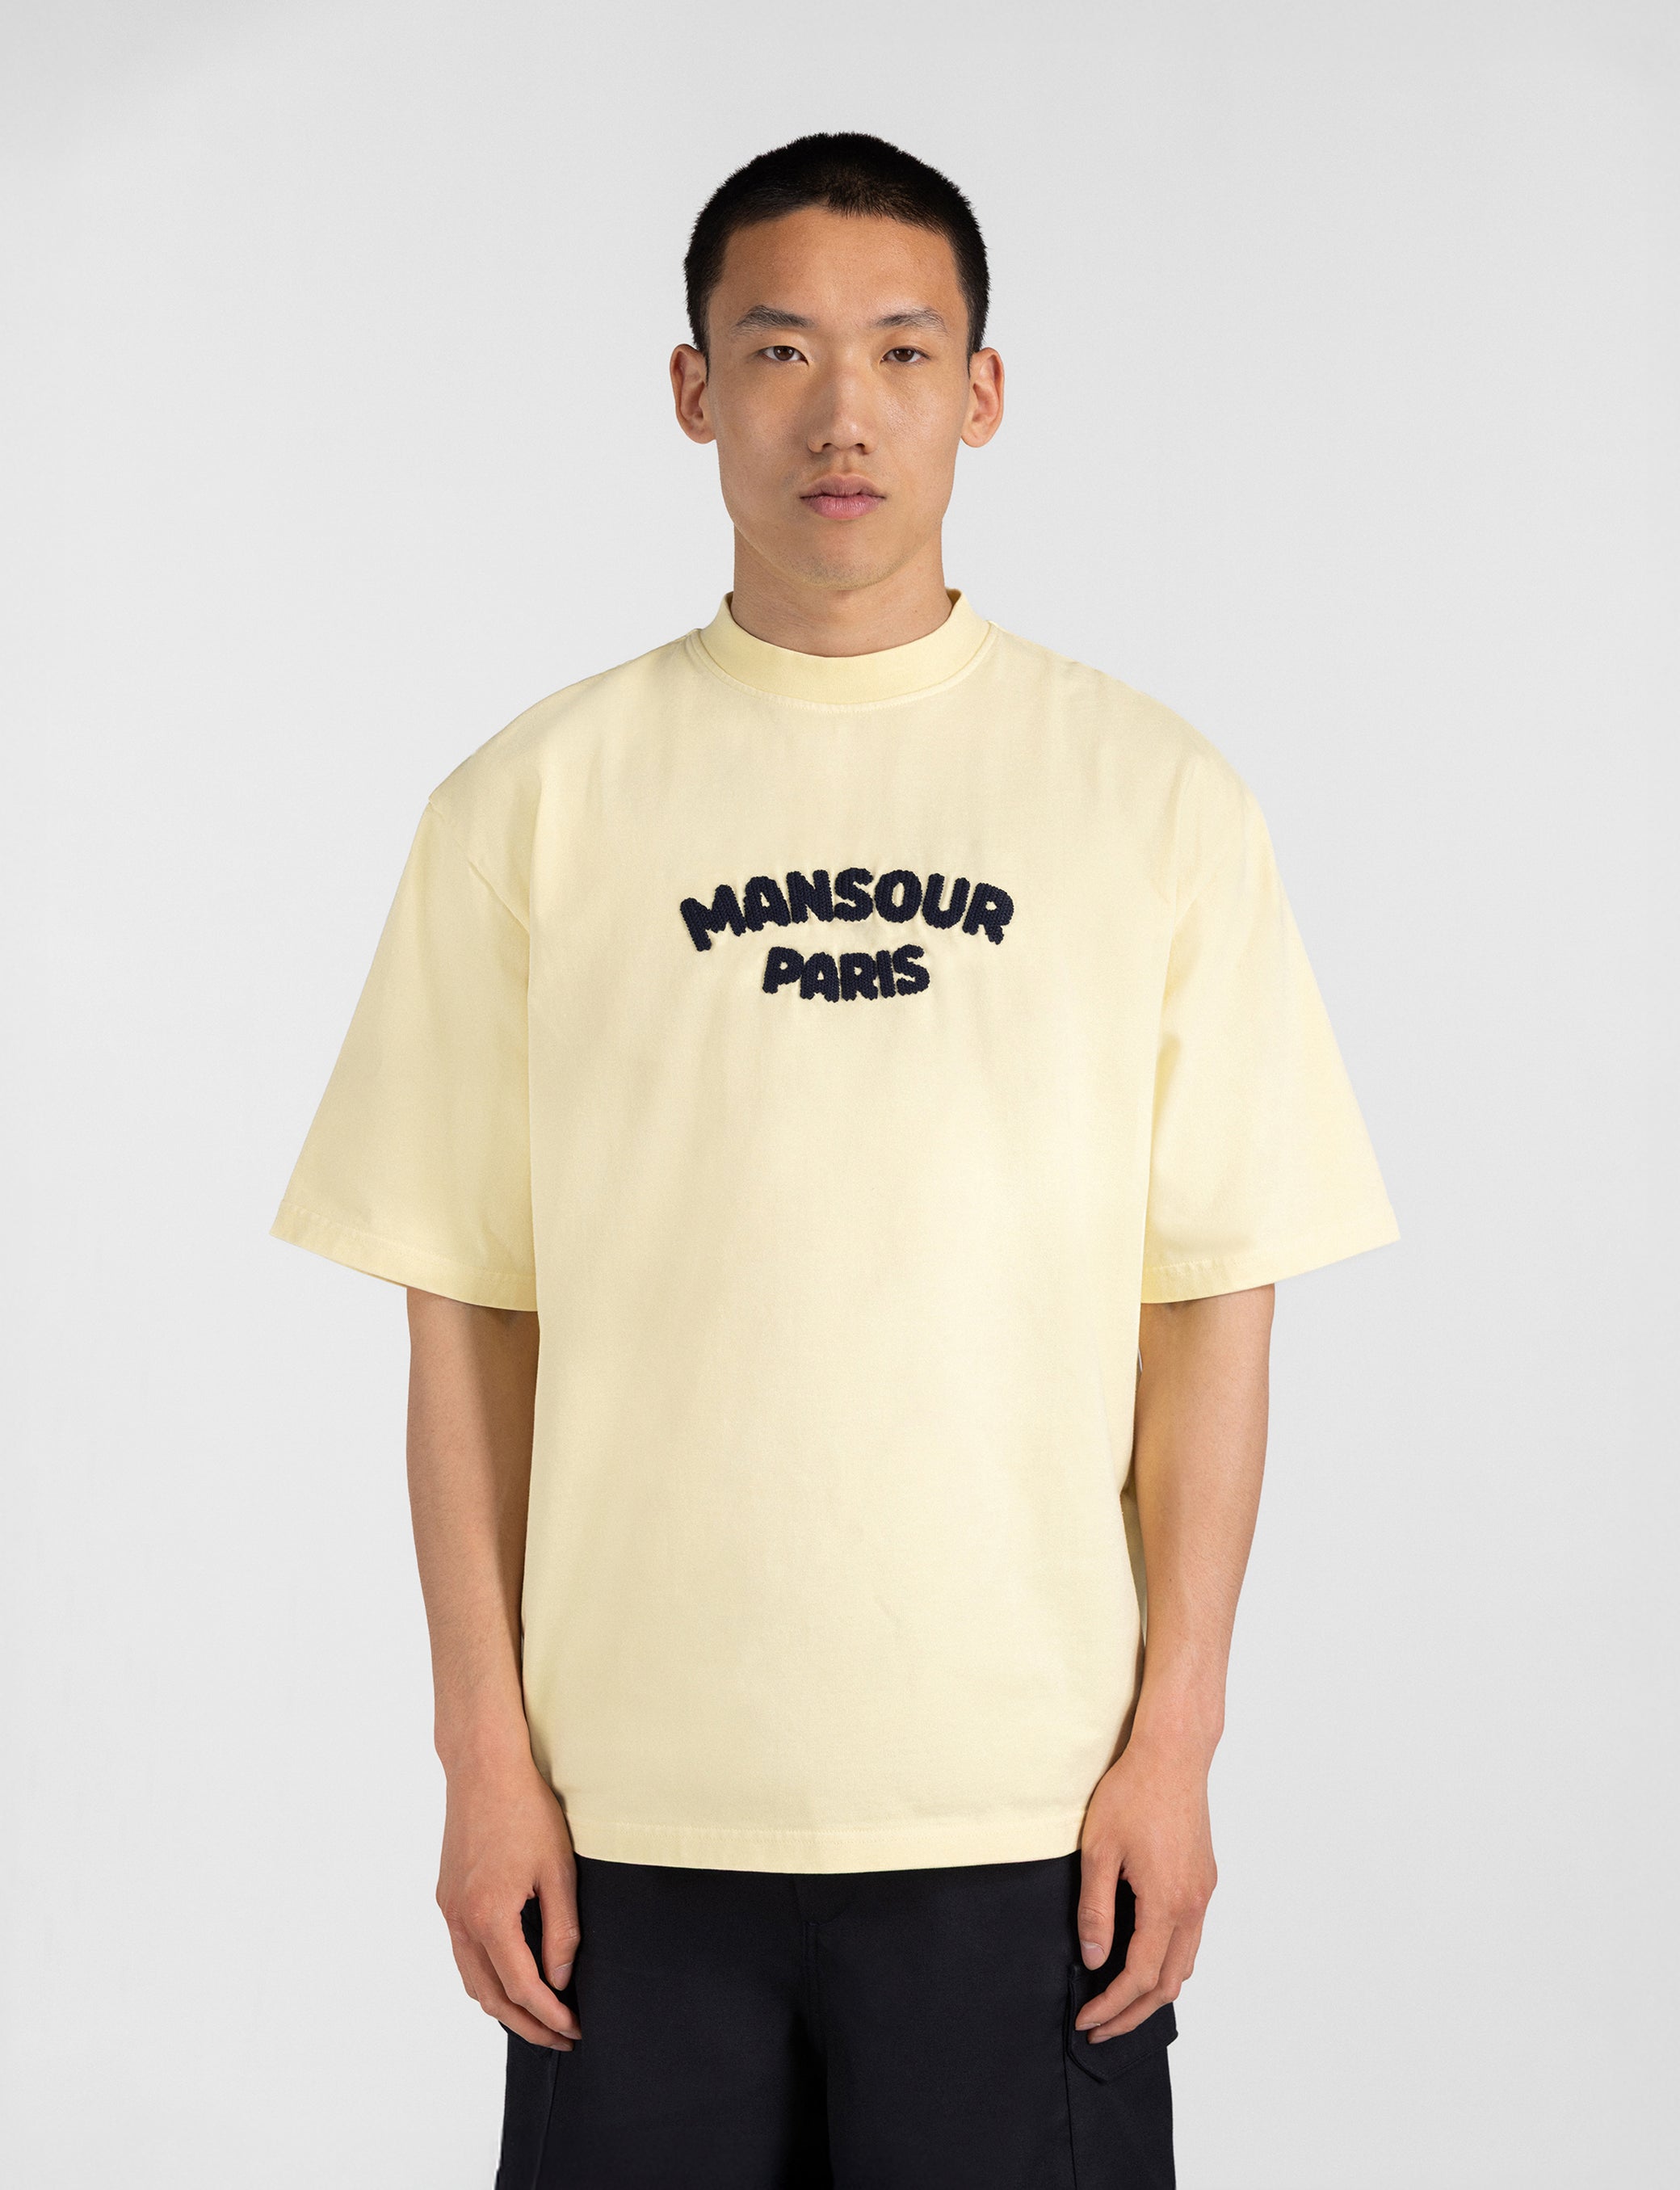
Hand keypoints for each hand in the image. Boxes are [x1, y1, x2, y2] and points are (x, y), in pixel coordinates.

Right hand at [437, 1743, 581, 2049]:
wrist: (484, 1767)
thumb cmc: (526, 1810)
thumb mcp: (558, 1870)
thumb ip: (561, 1931)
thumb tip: (560, 1979)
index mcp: (489, 1917)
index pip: (522, 1988)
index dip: (551, 2015)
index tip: (575, 2028)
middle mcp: (460, 1921)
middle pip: (490, 1997)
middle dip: (526, 2025)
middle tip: (560, 2038)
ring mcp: (448, 1910)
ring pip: (471, 1980)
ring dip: (503, 2006)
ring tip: (538, 2016)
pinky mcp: (446, 1897)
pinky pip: (462, 1954)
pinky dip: (486, 1977)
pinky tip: (510, 1975)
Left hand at [1073, 1735, 1216, 2040]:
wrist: (1172, 1755)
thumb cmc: (1133, 1793)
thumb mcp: (1098, 1850)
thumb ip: (1095, 1910)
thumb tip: (1093, 1958)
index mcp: (1167, 1902)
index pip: (1139, 1976)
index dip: (1111, 2006)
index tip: (1087, 2019)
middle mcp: (1193, 1905)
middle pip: (1168, 1983)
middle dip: (1133, 2013)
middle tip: (1101, 2027)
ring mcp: (1204, 1893)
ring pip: (1186, 1964)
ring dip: (1154, 1991)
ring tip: (1119, 2002)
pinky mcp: (1204, 1879)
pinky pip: (1191, 1938)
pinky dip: (1168, 1961)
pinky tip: (1142, 1958)